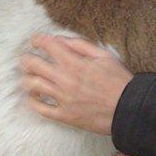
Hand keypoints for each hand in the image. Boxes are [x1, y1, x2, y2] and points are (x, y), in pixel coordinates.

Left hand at [19, 33, 133, 135]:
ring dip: (27, 78)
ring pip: (32, 85)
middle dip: (26, 59)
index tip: (36, 41)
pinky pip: (40, 108)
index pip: (47, 45)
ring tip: (30, 77)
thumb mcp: (104, 55)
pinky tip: (34, 96)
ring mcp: (63, 98)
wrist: (129, 109)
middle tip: (28, 59)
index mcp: (75, 62)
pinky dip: (33, 101)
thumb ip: (80, 45)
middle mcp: (65, 79)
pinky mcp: (64, 115)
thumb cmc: (119, 80)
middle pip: (32, 64)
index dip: (37, 40)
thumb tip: (60, 40)